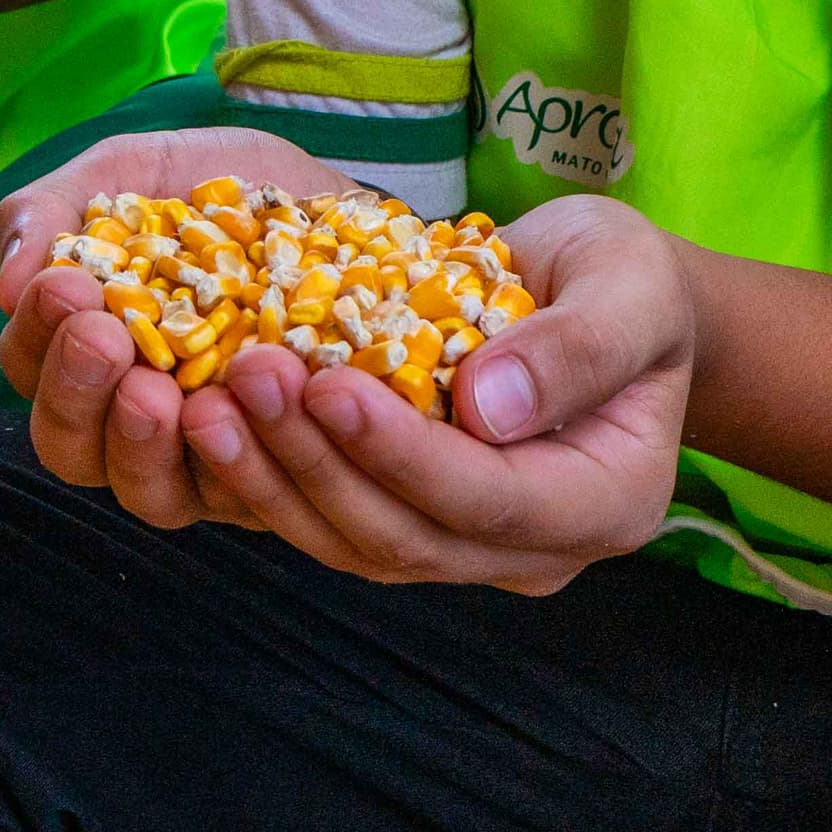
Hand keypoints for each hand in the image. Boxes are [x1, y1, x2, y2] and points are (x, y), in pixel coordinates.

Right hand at [0, 125, 373, 531]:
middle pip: (72, 449)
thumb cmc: (223, 188)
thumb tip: (7, 286)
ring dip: (142, 445)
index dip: (39, 335)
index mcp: (86, 350)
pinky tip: (249, 402)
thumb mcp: (134, 170)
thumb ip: (56, 211)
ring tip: (158, 392)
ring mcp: (208, 456)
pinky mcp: (282, 474)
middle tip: (105, 339)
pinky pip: (251, 494)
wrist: (344, 201)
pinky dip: (244, 456)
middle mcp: (135, 417)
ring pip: (150, 494)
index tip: (65, 285)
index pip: (32, 368)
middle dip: (77, 394)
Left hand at [15, 148, 699, 593]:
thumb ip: (577, 344)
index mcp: (606, 501)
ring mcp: (465, 547)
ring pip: (352, 541)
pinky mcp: (405, 518)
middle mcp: (533, 550)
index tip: (328, 383)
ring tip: (203, 397)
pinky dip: (264, 471)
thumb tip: (487, 406)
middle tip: (241, 378)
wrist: (602, 299)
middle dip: (316, 462)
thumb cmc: (626, 281)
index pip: (492, 500)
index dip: (404, 453)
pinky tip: (202, 408)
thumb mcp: (628, 282)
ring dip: (272, 475)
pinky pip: (326, 515)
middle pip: (406, 537)